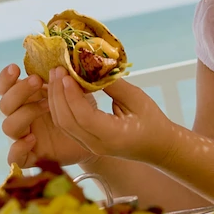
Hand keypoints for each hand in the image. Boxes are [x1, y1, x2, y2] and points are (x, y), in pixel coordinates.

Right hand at [0, 63, 87, 167]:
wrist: (92, 135)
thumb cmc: (80, 107)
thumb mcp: (74, 88)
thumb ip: (64, 76)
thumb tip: (64, 59)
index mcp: (27, 97)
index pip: (4, 87)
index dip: (5, 78)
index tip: (16, 68)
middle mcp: (21, 115)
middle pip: (4, 104)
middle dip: (18, 92)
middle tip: (38, 81)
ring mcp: (24, 135)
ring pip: (8, 126)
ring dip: (25, 114)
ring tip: (48, 106)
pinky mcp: (32, 156)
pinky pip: (14, 157)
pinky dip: (18, 148)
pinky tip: (32, 139)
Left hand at [44, 70, 179, 168]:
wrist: (158, 147)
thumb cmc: (153, 122)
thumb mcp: (138, 99)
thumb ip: (114, 85)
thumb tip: (92, 66)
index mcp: (113, 136)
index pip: (84, 117)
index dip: (72, 95)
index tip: (67, 74)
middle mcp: (97, 144)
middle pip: (66, 122)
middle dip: (57, 94)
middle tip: (57, 70)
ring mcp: (90, 146)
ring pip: (63, 125)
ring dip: (56, 100)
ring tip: (56, 77)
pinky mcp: (87, 143)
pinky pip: (67, 126)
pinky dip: (61, 107)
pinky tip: (61, 90)